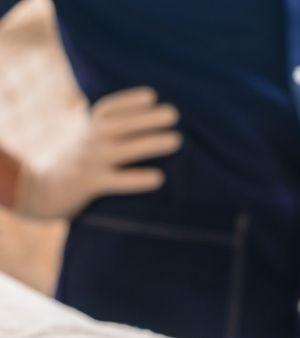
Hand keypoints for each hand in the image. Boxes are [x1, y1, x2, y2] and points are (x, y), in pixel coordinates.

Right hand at [12, 86, 181, 219]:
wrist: (36, 192)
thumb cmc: (75, 164)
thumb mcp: (87, 141)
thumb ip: (107, 128)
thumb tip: (143, 115)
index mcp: (89, 129)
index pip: (108, 109)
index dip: (129, 101)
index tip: (151, 96)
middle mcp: (89, 141)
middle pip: (119, 125)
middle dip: (146, 118)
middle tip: (173, 113)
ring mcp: (90, 162)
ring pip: (122, 150)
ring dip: (149, 143)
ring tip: (176, 140)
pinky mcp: (89, 185)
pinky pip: (115, 181)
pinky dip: (136, 179)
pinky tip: (158, 178)